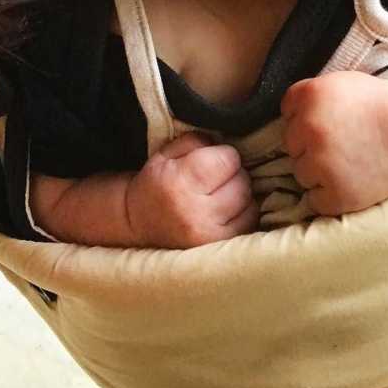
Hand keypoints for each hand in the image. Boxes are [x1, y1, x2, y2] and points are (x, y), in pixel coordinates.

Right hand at [125, 132, 258, 247]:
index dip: (223, 154)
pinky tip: (226, 210)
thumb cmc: (156, 183)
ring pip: (249, 203)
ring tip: (220, 193)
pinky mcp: (218, 246)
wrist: (138, 223)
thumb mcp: (166, 152)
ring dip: (240, 194)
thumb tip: (225, 142)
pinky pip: (249, 223)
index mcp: (180, 182)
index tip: (213, 159)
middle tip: (216, 177)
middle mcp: (196, 212)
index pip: (228, 159)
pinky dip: (242, 213)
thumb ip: (197, 141)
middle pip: (242, 181)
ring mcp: (210, 235)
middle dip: (233, 174)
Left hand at [281, 71, 387, 214]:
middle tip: (339, 144)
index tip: (328, 121)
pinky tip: (346, 182)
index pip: (287, 112)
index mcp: (310, 96)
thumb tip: (287, 118)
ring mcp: (321, 163)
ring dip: (316, 171)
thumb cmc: (379, 105)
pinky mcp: (336, 193)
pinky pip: (315, 200)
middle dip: (309, 144)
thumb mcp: (339, 84)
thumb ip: (309, 97)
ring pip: (300, 173)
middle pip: (291, 144)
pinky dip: (327, 195)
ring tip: (344, 164)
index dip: (305, 116)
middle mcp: (309, 128)